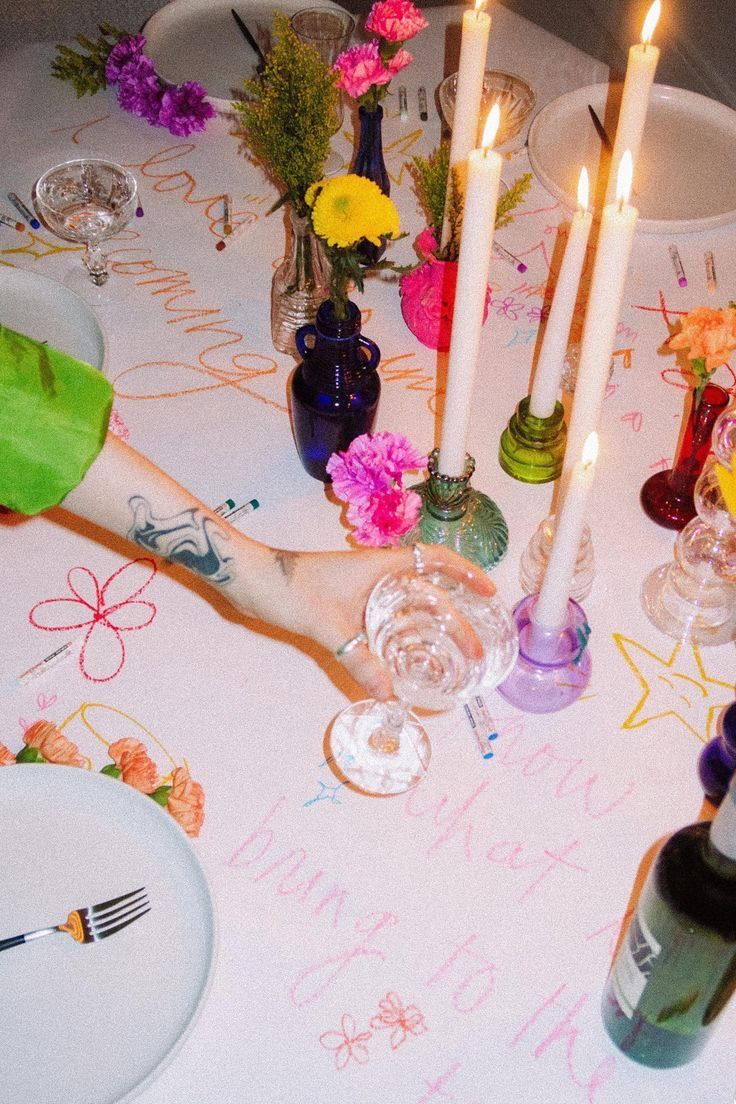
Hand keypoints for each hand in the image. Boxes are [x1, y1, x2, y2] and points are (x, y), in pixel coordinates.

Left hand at [272, 543, 495, 699]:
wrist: (249, 582)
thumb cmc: (288, 589)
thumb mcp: (327, 627)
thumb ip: (359, 660)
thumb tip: (389, 695)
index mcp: (380, 566)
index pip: (435, 560)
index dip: (465, 573)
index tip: (489, 592)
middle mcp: (377, 576)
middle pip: (427, 593)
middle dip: (455, 620)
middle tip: (475, 650)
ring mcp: (362, 592)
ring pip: (406, 611)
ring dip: (428, 632)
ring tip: (451, 660)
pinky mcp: (347, 607)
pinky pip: (384, 624)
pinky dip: (399, 641)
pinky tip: (406, 664)